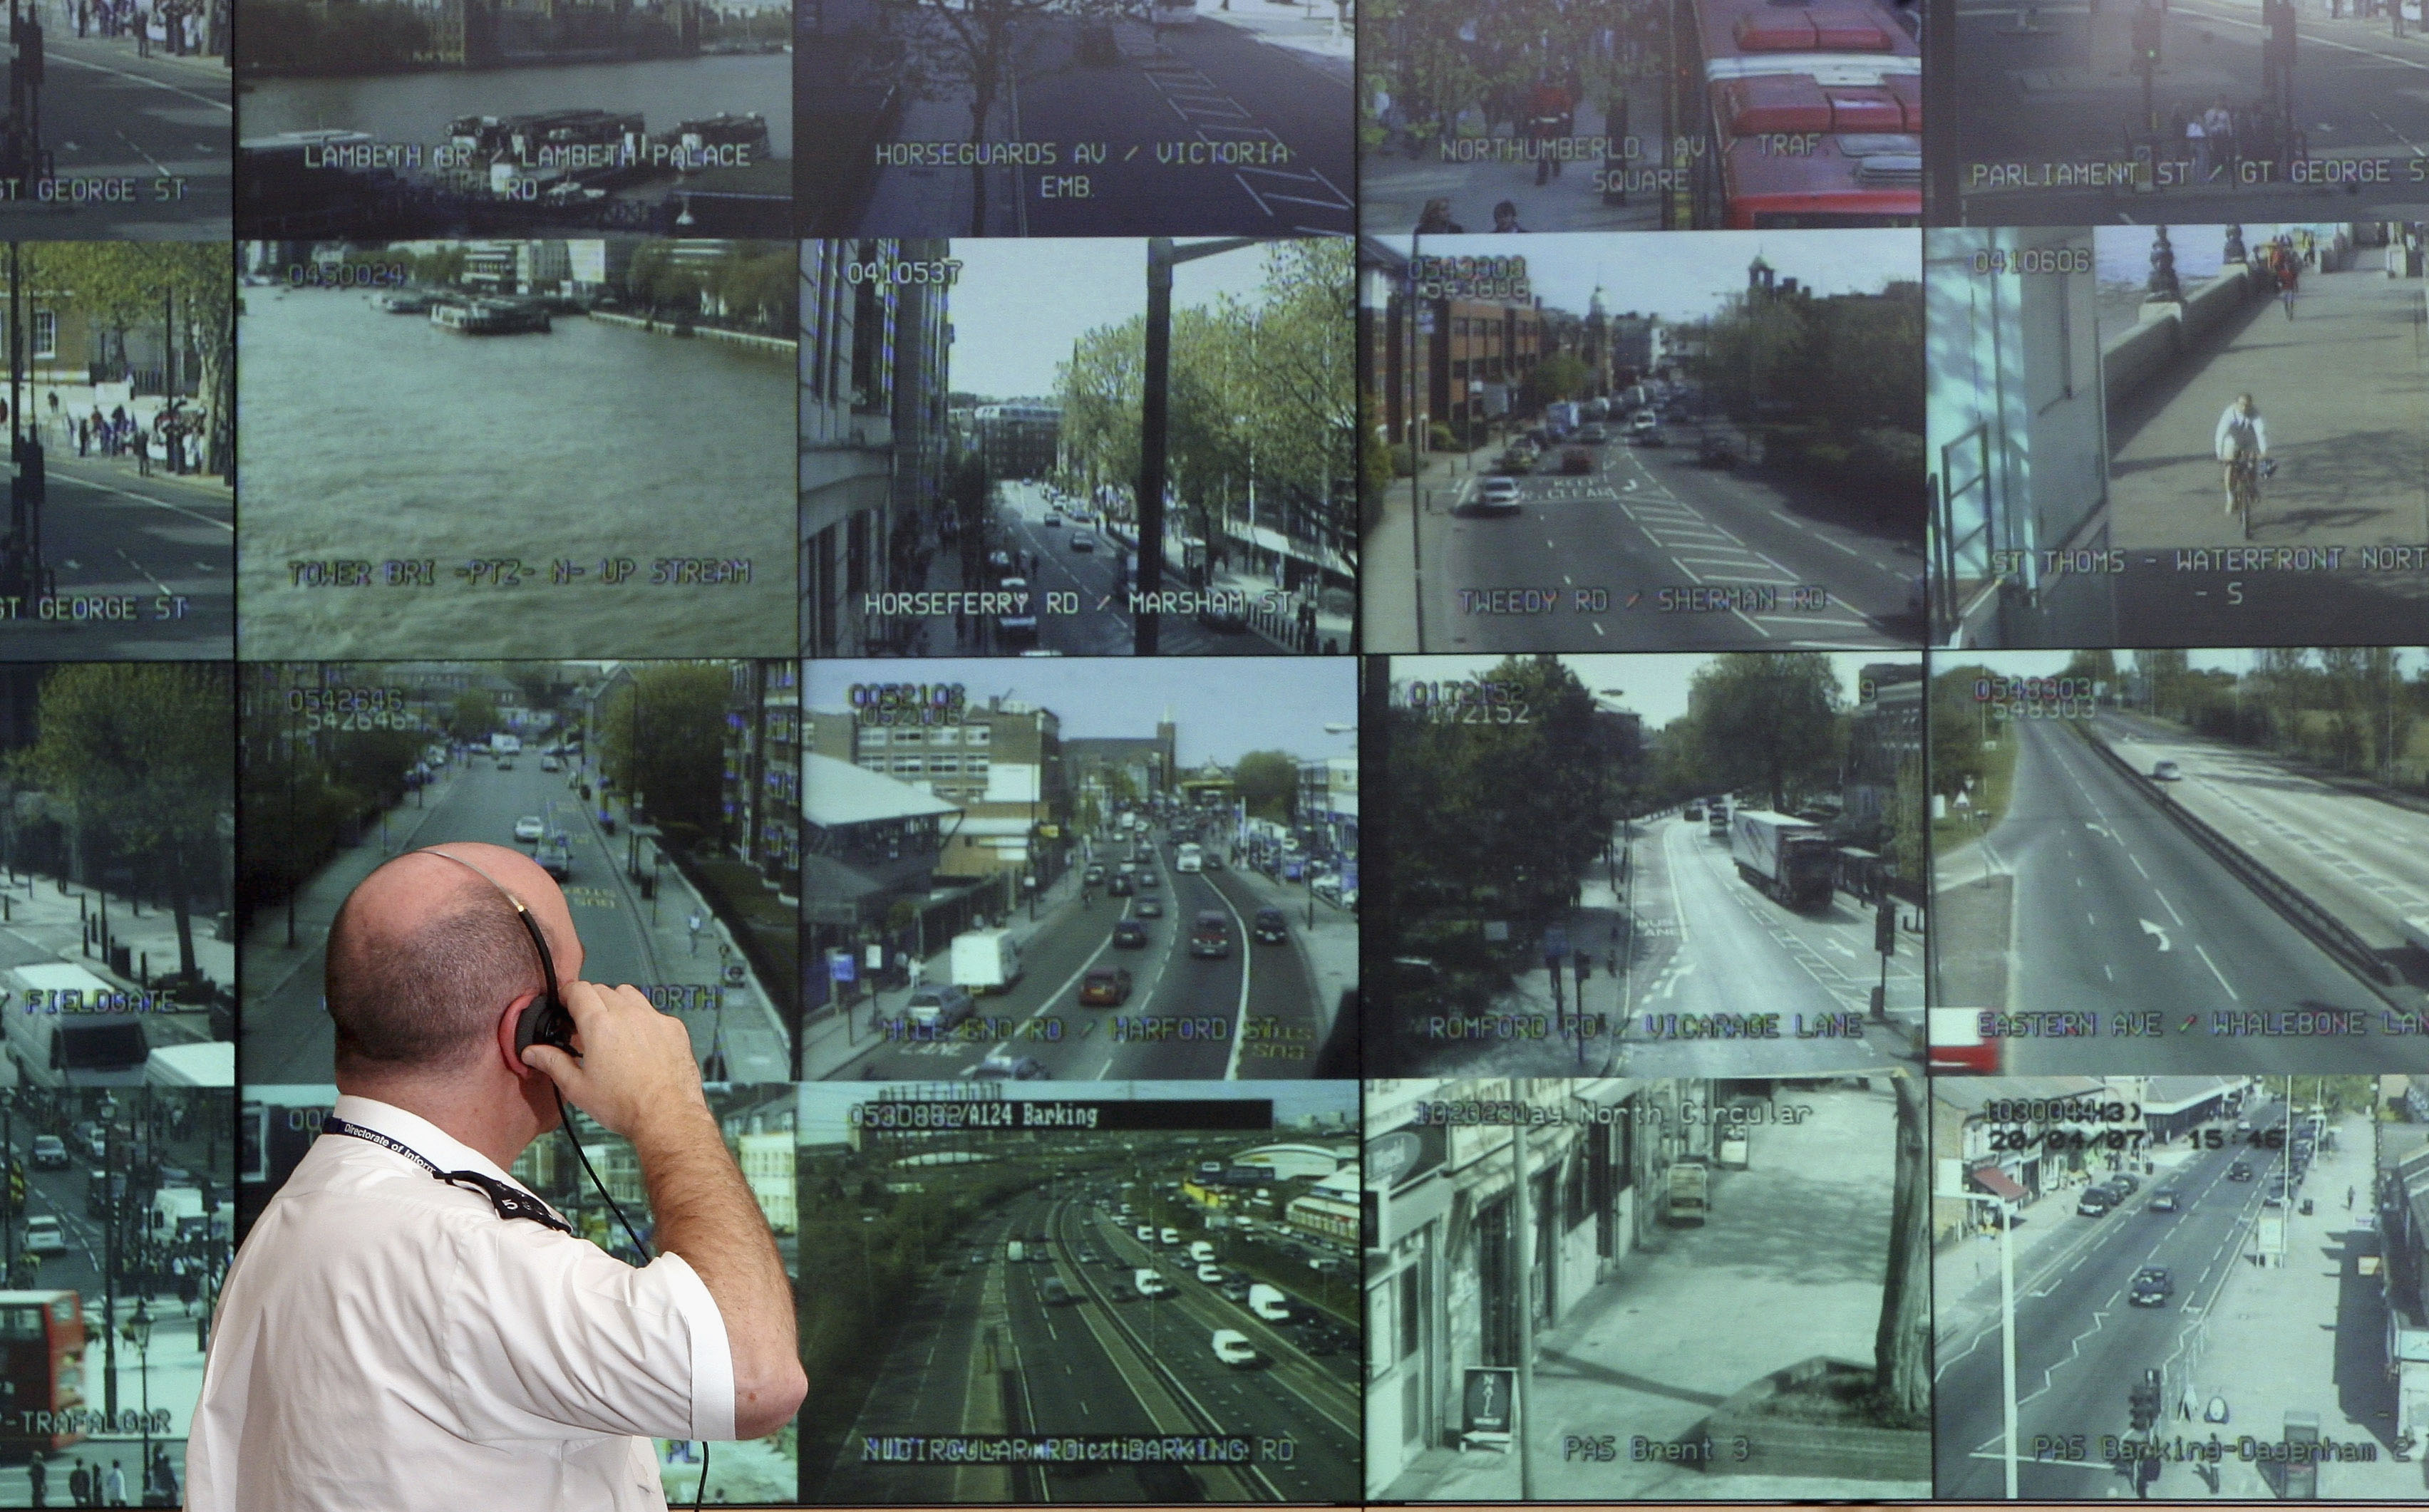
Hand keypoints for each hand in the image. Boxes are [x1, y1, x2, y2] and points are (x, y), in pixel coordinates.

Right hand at [521, 979, 705, 1140]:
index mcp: (600, 1025)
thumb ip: (552, 1063)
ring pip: (629, 994)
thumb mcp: (577, 1088)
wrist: (667, 1116)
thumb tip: (531, 1052)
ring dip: (615, 1003)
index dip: (567, 994)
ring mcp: (654, 1018)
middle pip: (603, 989)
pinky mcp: (674, 1028)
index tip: (563, 1005)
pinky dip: (641, 1018)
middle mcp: (629, 1014)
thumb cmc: (623, 1105)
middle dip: (589, 1000)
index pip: (578, 990)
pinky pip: (653, 1011)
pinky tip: (639, 1041)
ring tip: (611, 1029)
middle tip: (584, 1024)